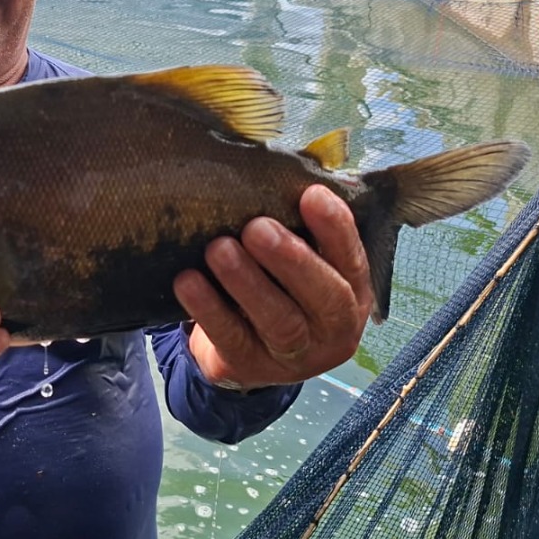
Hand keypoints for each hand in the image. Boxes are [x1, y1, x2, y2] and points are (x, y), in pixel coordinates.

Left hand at [173, 185, 373, 390]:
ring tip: (218, 249)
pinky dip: (208, 308)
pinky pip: (230, 338)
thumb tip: (287, 169)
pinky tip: (187, 281)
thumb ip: (300, 227)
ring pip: (278, 320)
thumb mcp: (300, 261)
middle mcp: (333, 330)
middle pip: (322, 295)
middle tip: (257, 227)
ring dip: (247, 282)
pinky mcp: (250, 368)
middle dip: (290, 258)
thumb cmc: (279, 289)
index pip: (351, 260)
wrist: (247, 355)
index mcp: (352, 293)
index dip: (335, 229)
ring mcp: (294, 356)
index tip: (311, 194)